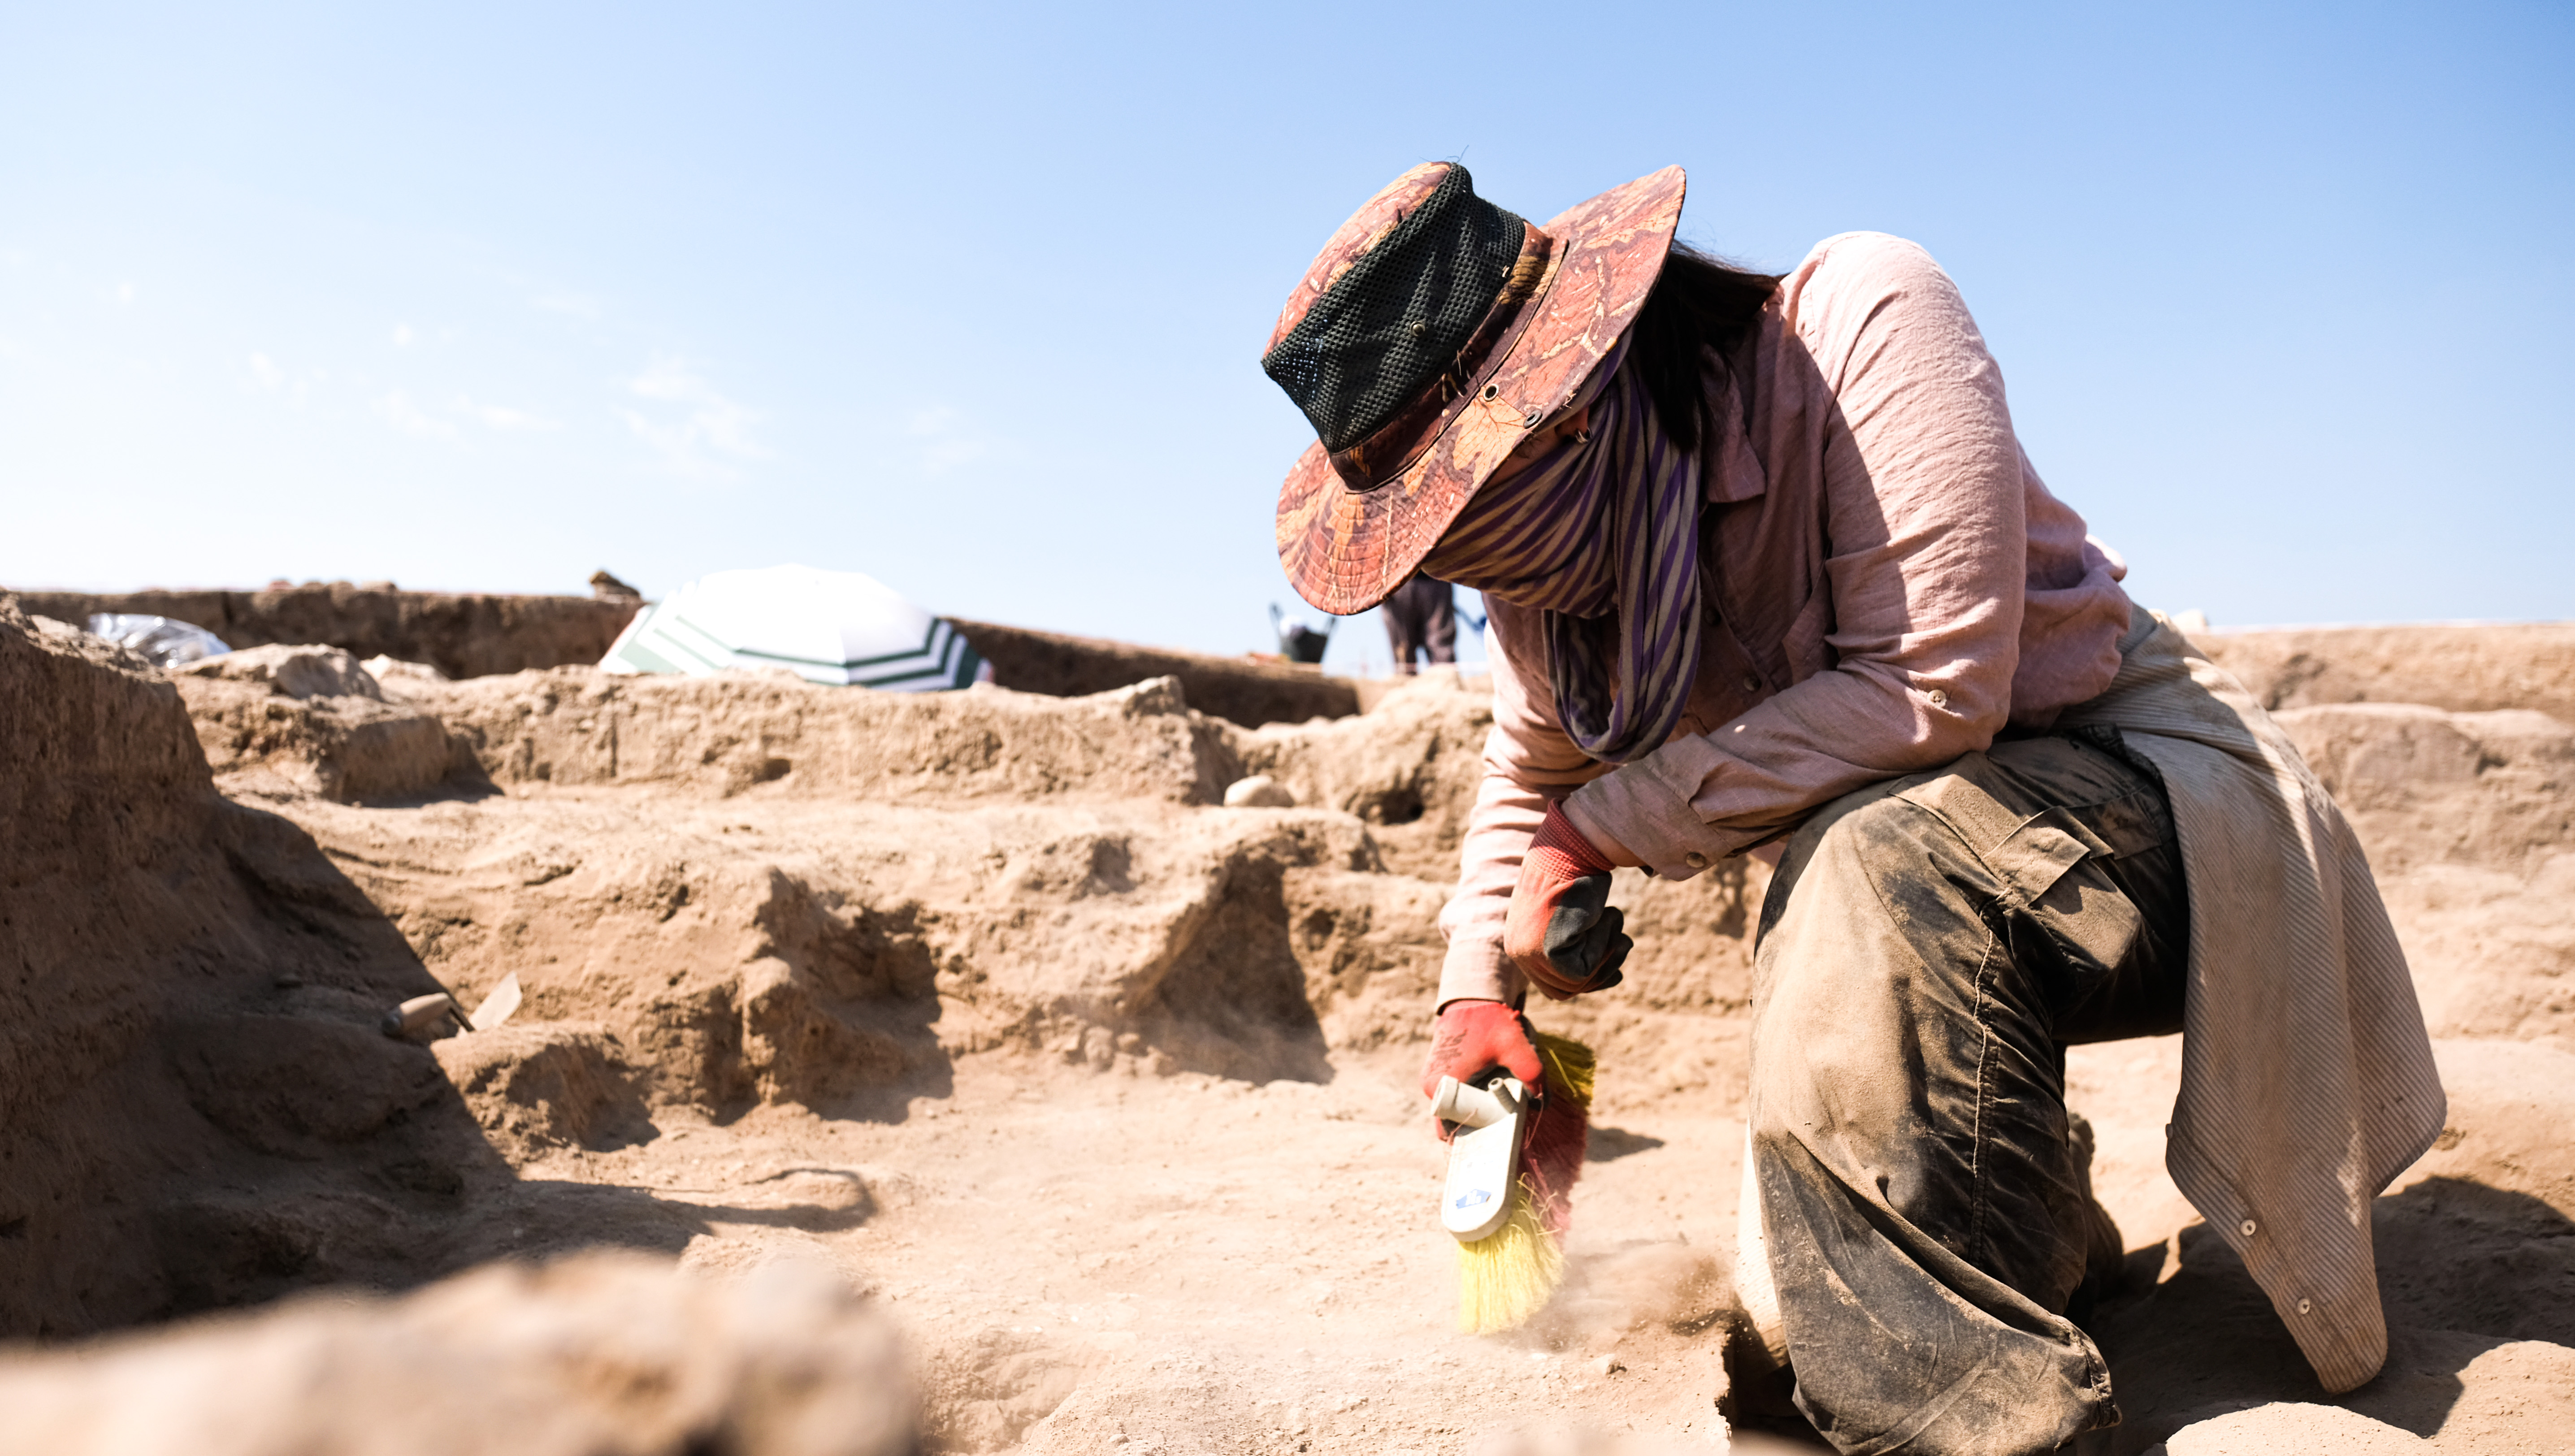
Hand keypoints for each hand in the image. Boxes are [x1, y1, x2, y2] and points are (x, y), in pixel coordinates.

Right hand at [1420, 1000, 1542, 1139]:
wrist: (1474, 998)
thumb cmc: (1490, 1022)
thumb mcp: (1515, 1047)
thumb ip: (1532, 1075)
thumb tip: (1541, 1104)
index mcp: (1440, 1086)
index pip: (1451, 1131)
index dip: (1477, 1135)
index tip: (1497, 1135)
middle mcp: (1432, 1086)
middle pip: (1457, 1119)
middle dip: (1481, 1120)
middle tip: (1505, 1113)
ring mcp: (1433, 1078)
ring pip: (1458, 1106)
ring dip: (1478, 1105)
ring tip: (1499, 1093)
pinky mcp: (1439, 1071)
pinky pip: (1456, 1094)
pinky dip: (1473, 1094)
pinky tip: (1491, 1084)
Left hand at [1505, 802, 1632, 1000]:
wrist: (1571, 849)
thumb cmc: (1578, 874)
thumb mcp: (1572, 914)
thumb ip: (1577, 942)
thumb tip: (1611, 974)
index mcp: (1522, 943)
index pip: (1557, 983)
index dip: (1592, 978)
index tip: (1616, 965)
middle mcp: (1519, 951)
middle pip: (1567, 989)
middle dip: (1603, 971)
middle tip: (1622, 941)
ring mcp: (1527, 954)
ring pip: (1578, 983)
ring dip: (1605, 951)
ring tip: (1609, 918)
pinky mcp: (1542, 952)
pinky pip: (1582, 972)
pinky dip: (1601, 946)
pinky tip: (1599, 916)